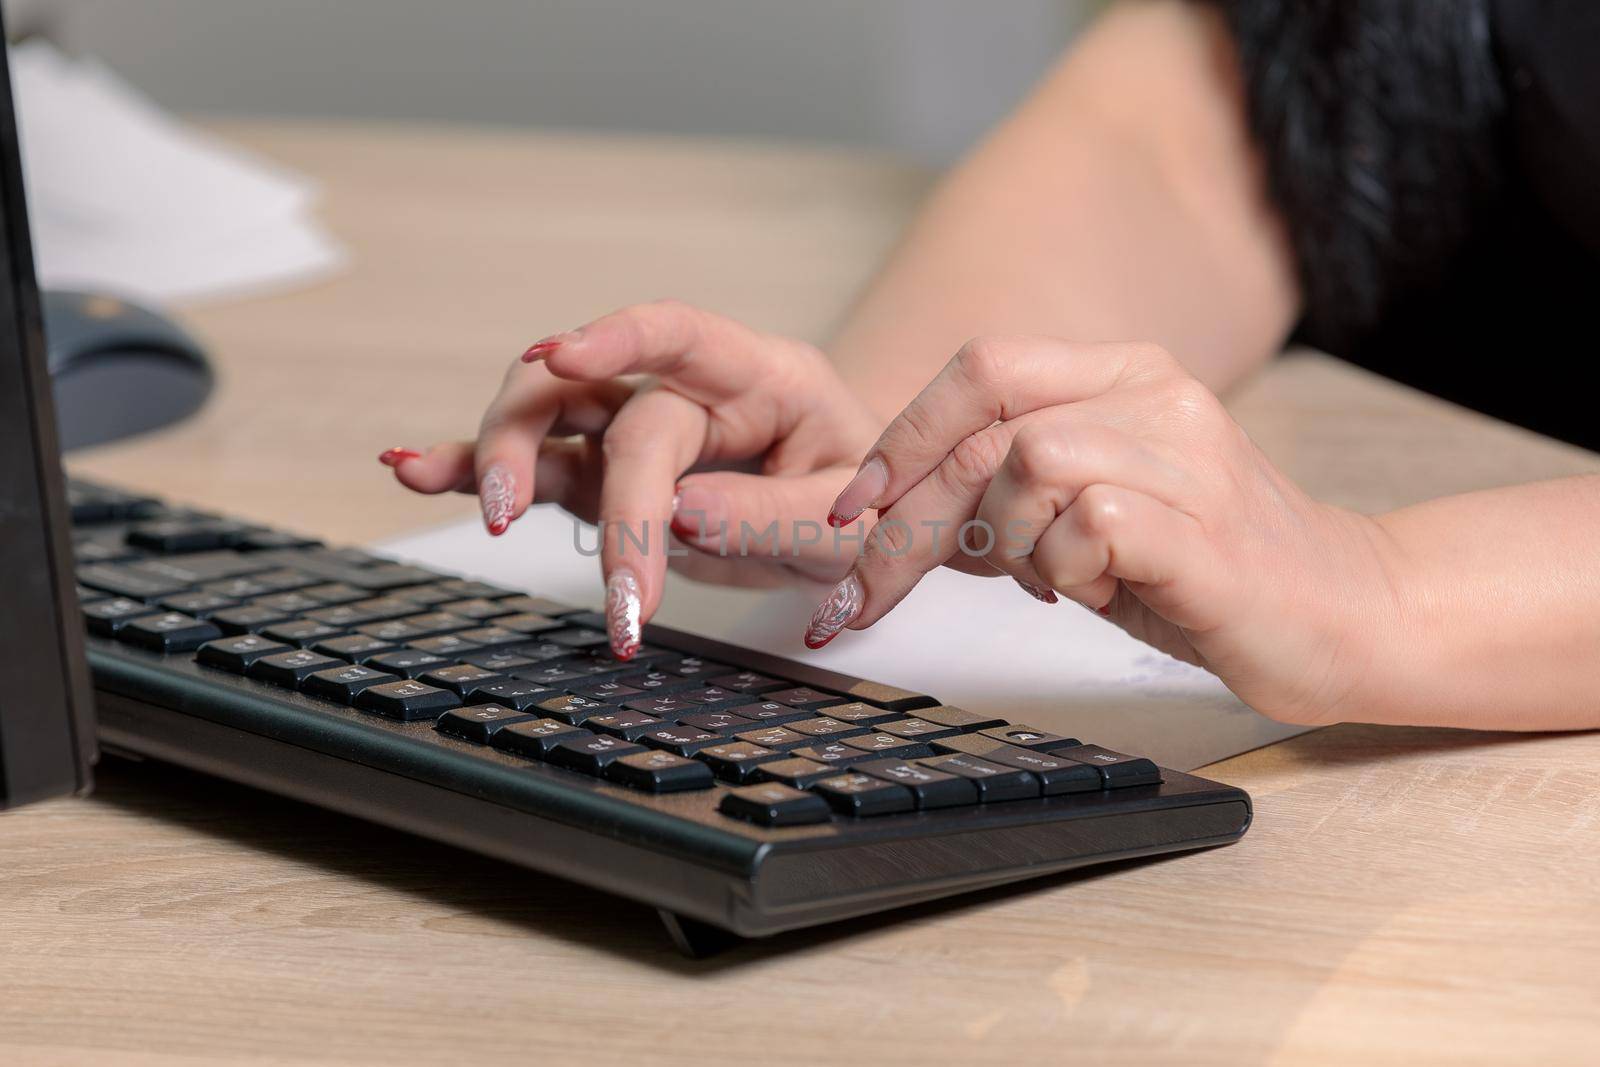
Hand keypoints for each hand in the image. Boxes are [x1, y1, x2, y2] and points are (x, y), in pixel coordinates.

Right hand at [379, 301, 878, 659]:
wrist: (855, 522)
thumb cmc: (863, 503)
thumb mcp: (854, 522)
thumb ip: (776, 517)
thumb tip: (681, 516)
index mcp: (760, 376)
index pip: (680, 333)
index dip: (618, 336)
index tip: (562, 354)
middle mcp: (686, 392)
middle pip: (597, 395)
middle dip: (568, 459)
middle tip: (550, 537)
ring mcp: (637, 432)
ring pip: (546, 418)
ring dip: (500, 456)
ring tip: (484, 510)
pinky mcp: (606, 479)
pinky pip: (537, 470)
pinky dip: (473, 473)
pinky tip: (416, 471)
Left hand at [807, 336, 1399, 725]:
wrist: (1342, 615)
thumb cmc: (1198, 571)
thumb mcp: (1084, 512)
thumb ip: (1006, 488)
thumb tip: (887, 508)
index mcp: (1122, 374)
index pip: (980, 369)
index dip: (901, 437)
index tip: (852, 509)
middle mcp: (1155, 395)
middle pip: (984, 426)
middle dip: (908, 520)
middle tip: (870, 594)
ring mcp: (1187, 456)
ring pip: (1027, 464)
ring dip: (1008, 544)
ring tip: (1052, 582)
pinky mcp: (1204, 528)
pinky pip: (1087, 525)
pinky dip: (1065, 572)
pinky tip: (1102, 592)